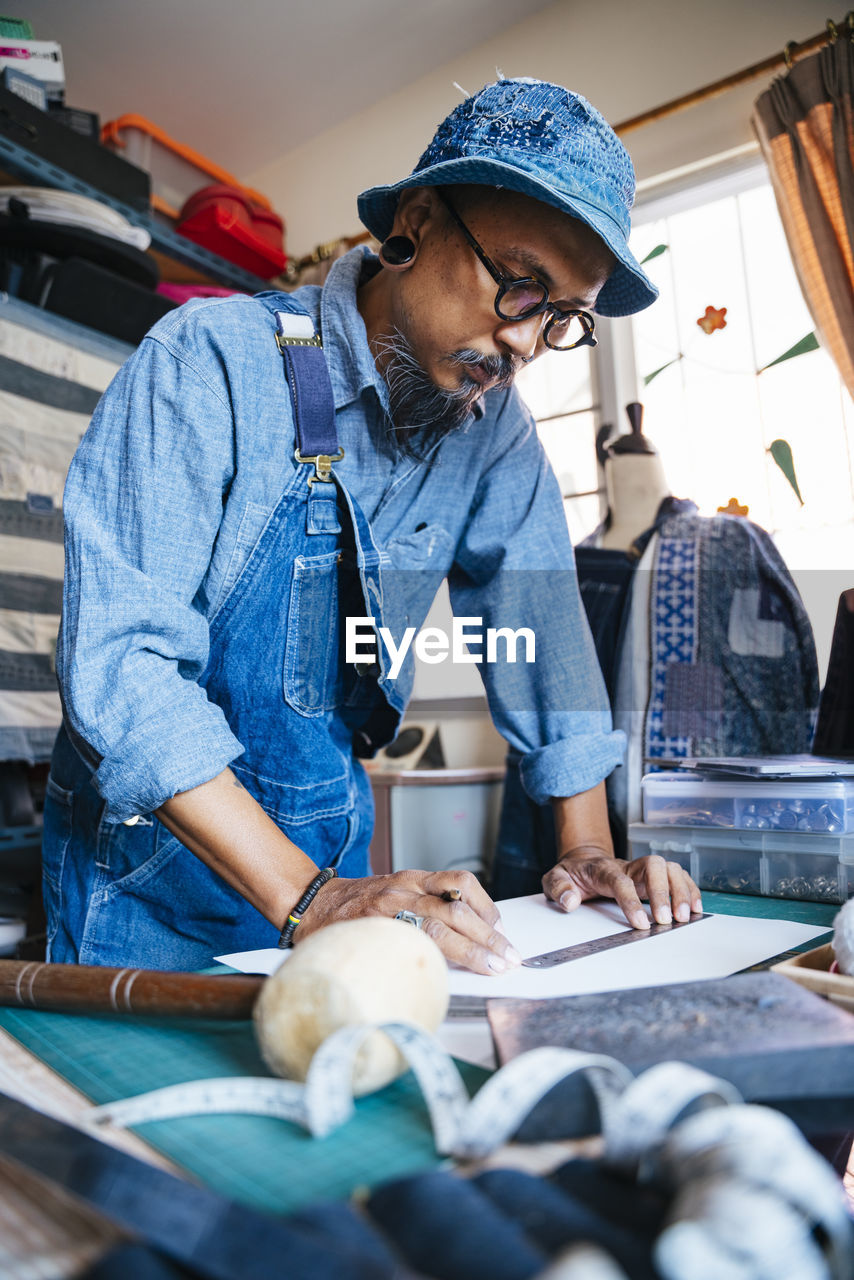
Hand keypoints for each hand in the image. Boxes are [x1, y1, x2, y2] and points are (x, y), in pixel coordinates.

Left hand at [294, 869, 522, 975]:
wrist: (311, 900)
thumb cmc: (327, 934)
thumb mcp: (350, 958)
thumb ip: (382, 970)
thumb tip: (412, 999)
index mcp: (383, 918)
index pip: (436, 933)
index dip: (469, 951)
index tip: (492, 967)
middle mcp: (400, 895)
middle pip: (455, 913)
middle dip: (488, 938)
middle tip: (511, 959)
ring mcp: (408, 881)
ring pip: (460, 889)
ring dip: (487, 914)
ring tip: (502, 937)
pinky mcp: (413, 875)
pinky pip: (452, 879)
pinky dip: (476, 896)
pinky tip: (486, 915)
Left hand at [543, 850, 702, 929]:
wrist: (583, 861)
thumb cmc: (572, 874)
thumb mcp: (554, 879)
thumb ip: (558, 889)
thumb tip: (570, 901)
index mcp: (602, 868)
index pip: (620, 880)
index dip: (632, 900)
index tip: (641, 923)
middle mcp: (627, 865)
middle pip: (653, 866)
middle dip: (663, 892)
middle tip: (668, 920)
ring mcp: (643, 870)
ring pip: (670, 868)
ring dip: (681, 891)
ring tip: (685, 917)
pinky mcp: (655, 876)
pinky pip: (678, 876)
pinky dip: (690, 890)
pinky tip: (695, 908)